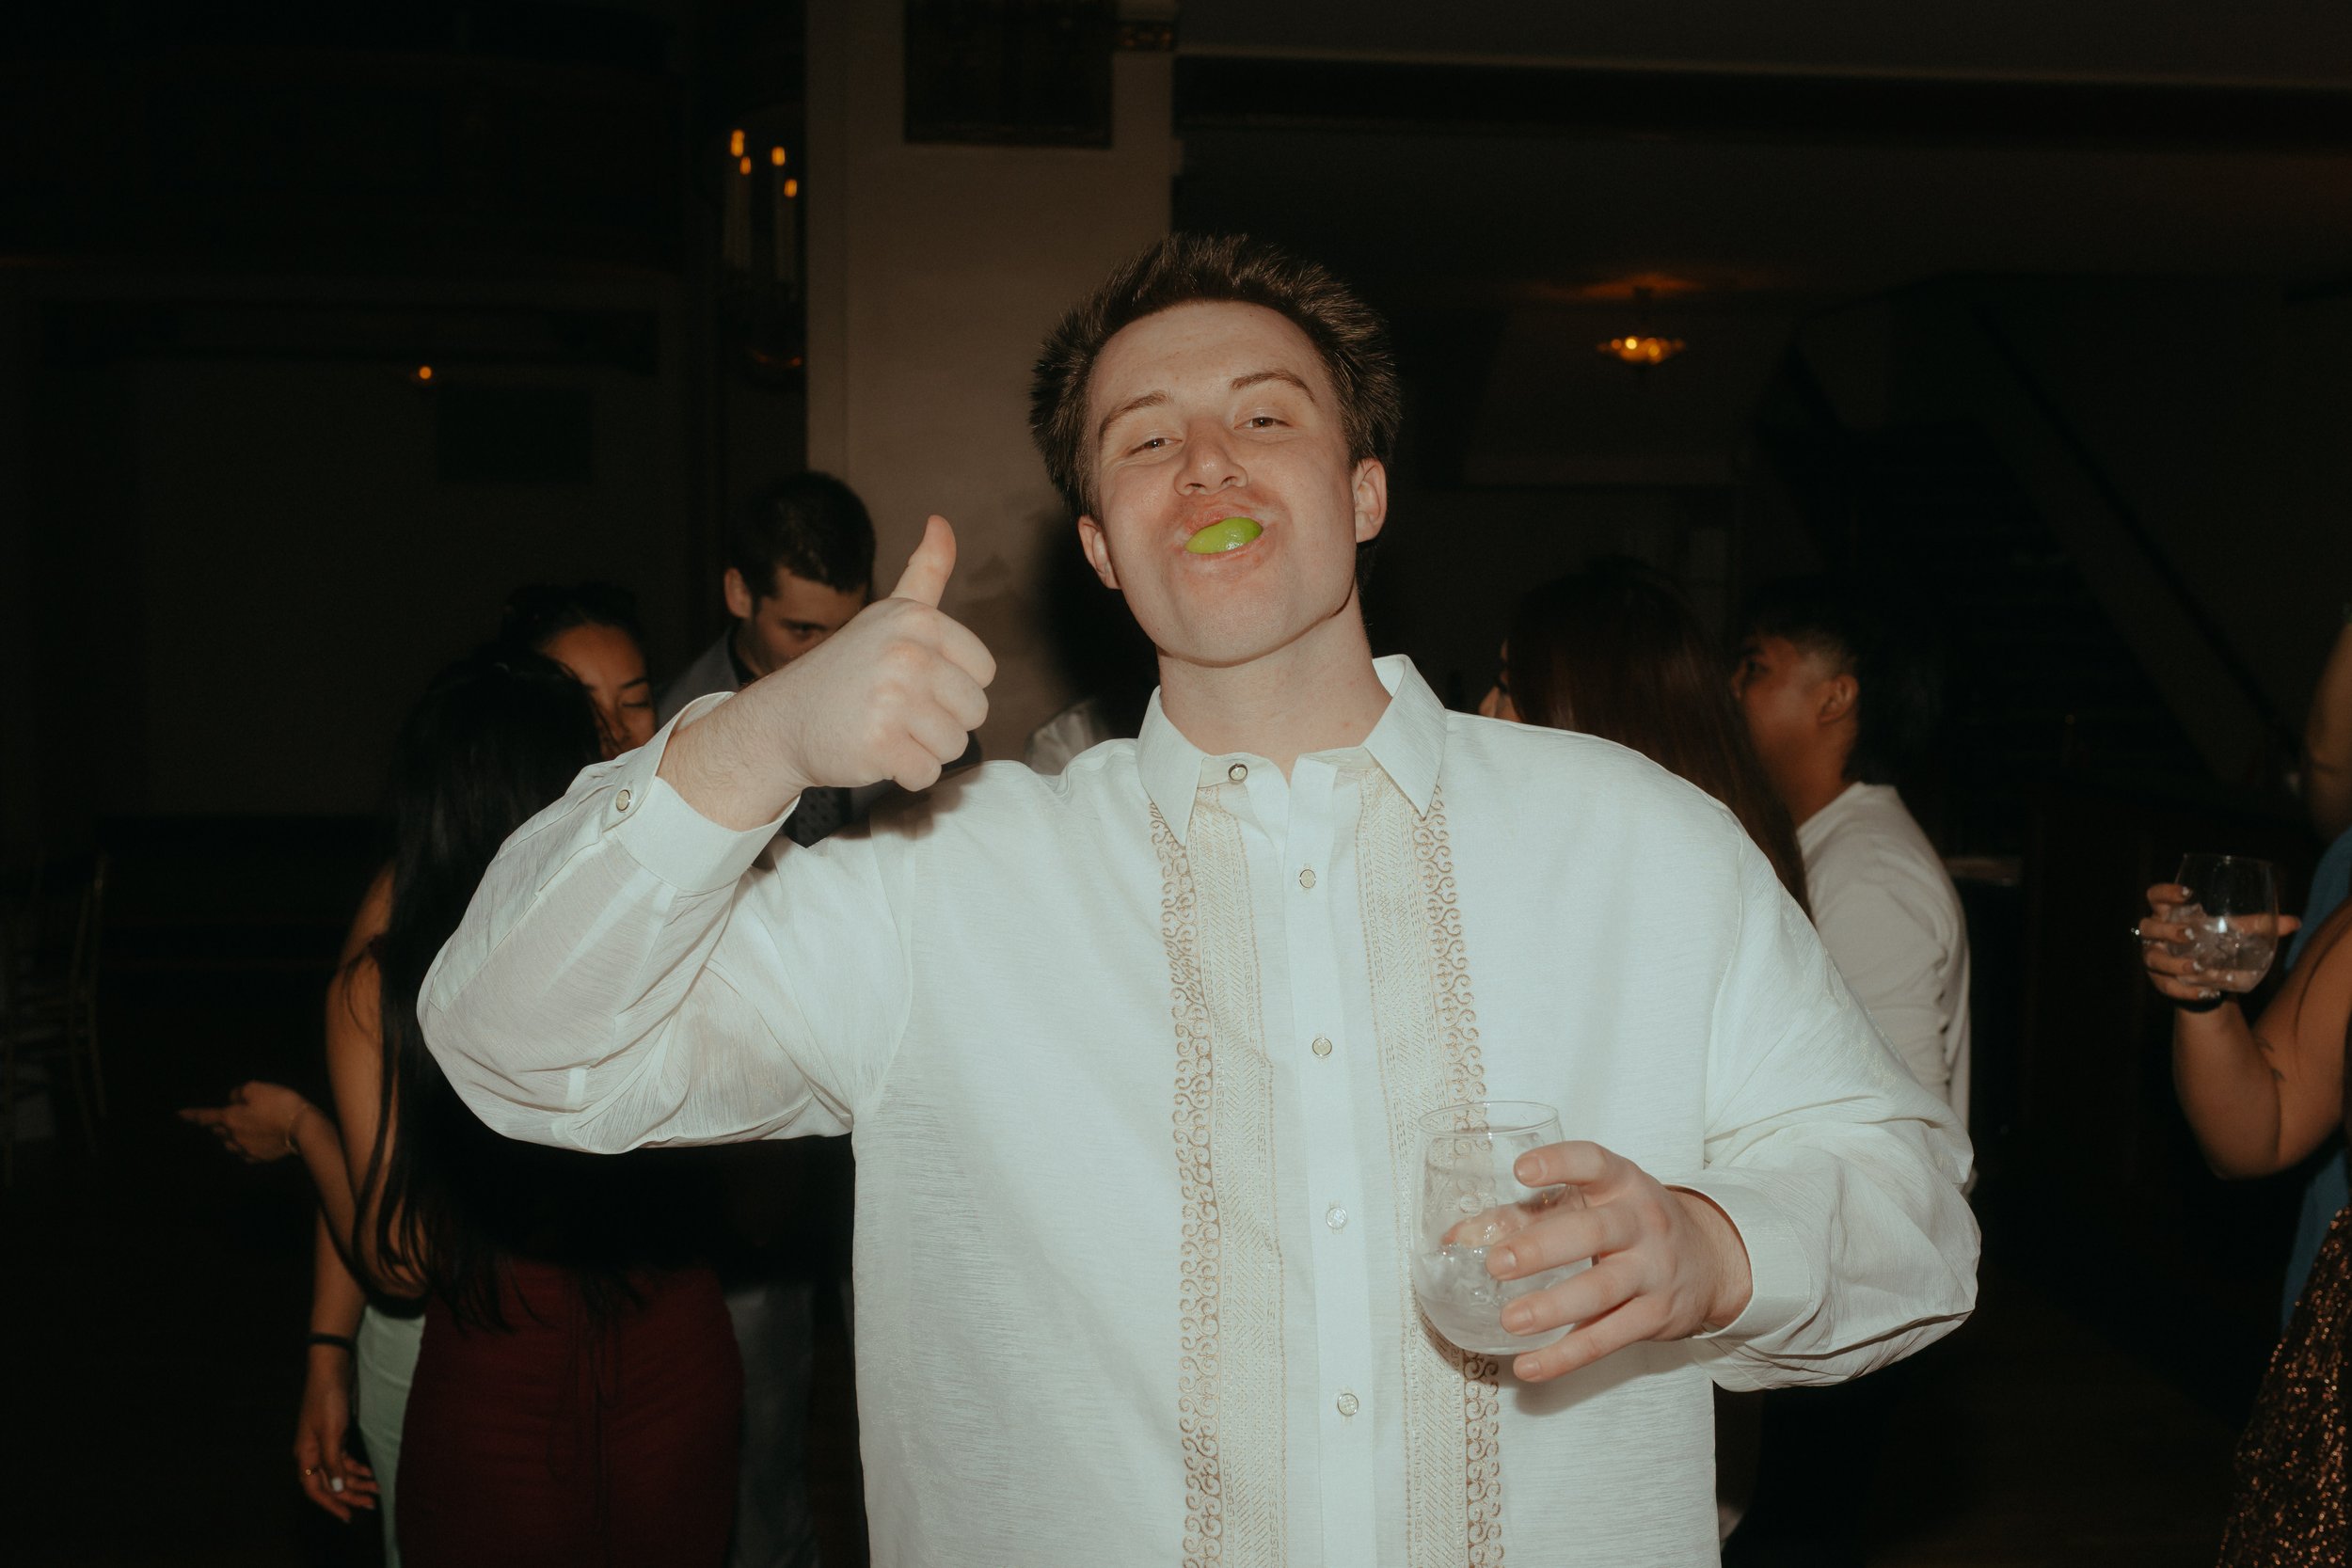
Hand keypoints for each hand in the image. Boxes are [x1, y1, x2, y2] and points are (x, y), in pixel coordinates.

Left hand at [178, 1081, 313, 1162]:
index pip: (204, 1117)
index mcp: (230, 1118)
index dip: (190, 1115)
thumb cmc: (279, 1104)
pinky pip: (244, 1153)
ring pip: (229, 1144)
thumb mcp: (257, 1087)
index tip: (177, 1115)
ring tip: (242, 1129)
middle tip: (227, 1116)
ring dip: (230, 1136)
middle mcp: (233, 1137)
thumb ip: (239, 1092)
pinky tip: (255, 1141)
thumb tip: (233, 1099)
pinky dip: (245, 1146)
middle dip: (218, 1124)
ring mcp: (245, 1150)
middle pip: (217, 1131)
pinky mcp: (259, 1158)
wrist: (303, 1129)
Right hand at [295, 1349, 378, 1521]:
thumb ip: (332, 1462)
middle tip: (370, 1505)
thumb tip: (334, 1489)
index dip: (330, 1504)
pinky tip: (369, 1474)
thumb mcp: (332, 1433)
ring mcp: (322, 1445)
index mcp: (305, 1455)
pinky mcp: (334, 1436)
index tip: (348, 1516)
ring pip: (338, 1472)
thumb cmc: (328, 1400)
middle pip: (329, 1483)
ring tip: (375, 1491)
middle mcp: (311, 1454)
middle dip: (349, 1495)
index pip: (315, 1489)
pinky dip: (356, 1468)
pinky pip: (343, 1460)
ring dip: (356, 1482)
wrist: (331, 1371)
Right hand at [664, 516, 995, 824]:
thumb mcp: (887, 613)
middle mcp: (907, 653)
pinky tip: (875, 752)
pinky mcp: (879, 743)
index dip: (952, 686)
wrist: (784, 719)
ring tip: (885, 729)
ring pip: (955, 745)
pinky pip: (927, 773)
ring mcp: (892, 698)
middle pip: (975, 711)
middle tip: (895, 710)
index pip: (984, 672)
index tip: (911, 680)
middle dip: (940, 720)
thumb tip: (941, 522)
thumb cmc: (847, 669)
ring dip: (923, 749)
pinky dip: (905, 774)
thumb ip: (925, 572)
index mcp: (917, 620)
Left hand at [1477, 1141, 1751, 1382]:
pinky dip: (1566, 1356)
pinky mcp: (1655, 1316)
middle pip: (1594, 1232)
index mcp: (1622, 1183)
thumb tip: (1457, 1237)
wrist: (1710, 1260)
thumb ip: (1525, 1215)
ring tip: (1509, 1320)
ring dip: (1553, 1307)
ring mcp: (1653, 1271)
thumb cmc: (1628, 1224)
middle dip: (1543, 1248)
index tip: (1523, 1170)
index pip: (1594, 1164)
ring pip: (1602, 1291)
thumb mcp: (1591, 1205)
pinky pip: (1607, 1338)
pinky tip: (1530, 1366)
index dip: (1560, 1164)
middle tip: (1497, 1264)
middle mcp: (1643, 1222)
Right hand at [2136, 883, 2300, 1002]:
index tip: (2191, 893)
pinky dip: (2186, 990)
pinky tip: (2206, 992)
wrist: (2206, 977)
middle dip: (2166, 931)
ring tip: (2198, 968)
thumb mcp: (2233, 932)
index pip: (2155, 895)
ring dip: (2174, 963)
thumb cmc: (2215, 943)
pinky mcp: (2159, 981)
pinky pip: (2166, 985)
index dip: (2166, 893)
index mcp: (2171, 914)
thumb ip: (2256, 926)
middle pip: (2147, 926)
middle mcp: (2157, 934)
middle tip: (2190, 935)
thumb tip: (2295, 922)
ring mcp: (2155, 957)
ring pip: (2153, 958)